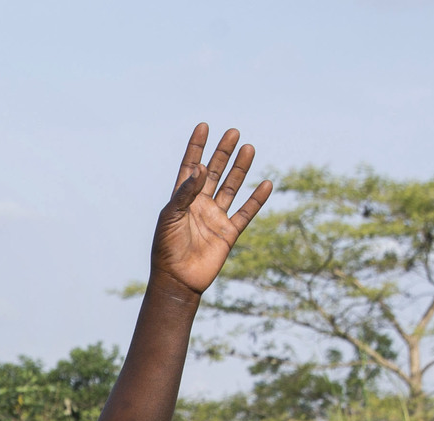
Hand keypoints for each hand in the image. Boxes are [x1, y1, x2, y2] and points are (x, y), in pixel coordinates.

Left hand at [148, 123, 273, 300]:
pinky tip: (267, 184)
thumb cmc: (166, 248)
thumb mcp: (171, 216)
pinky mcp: (228, 232)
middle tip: (233, 133)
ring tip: (249, 148)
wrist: (178, 280)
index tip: (203, 126)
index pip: (191, 167)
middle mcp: (200, 204)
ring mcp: (215, 217)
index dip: (197, 147)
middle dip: (223, 153)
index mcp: (182, 198)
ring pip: (231, 187)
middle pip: (214, 172)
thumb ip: (186, 192)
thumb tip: (202, 167)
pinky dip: (257, 199)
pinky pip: (246, 212)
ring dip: (240, 169)